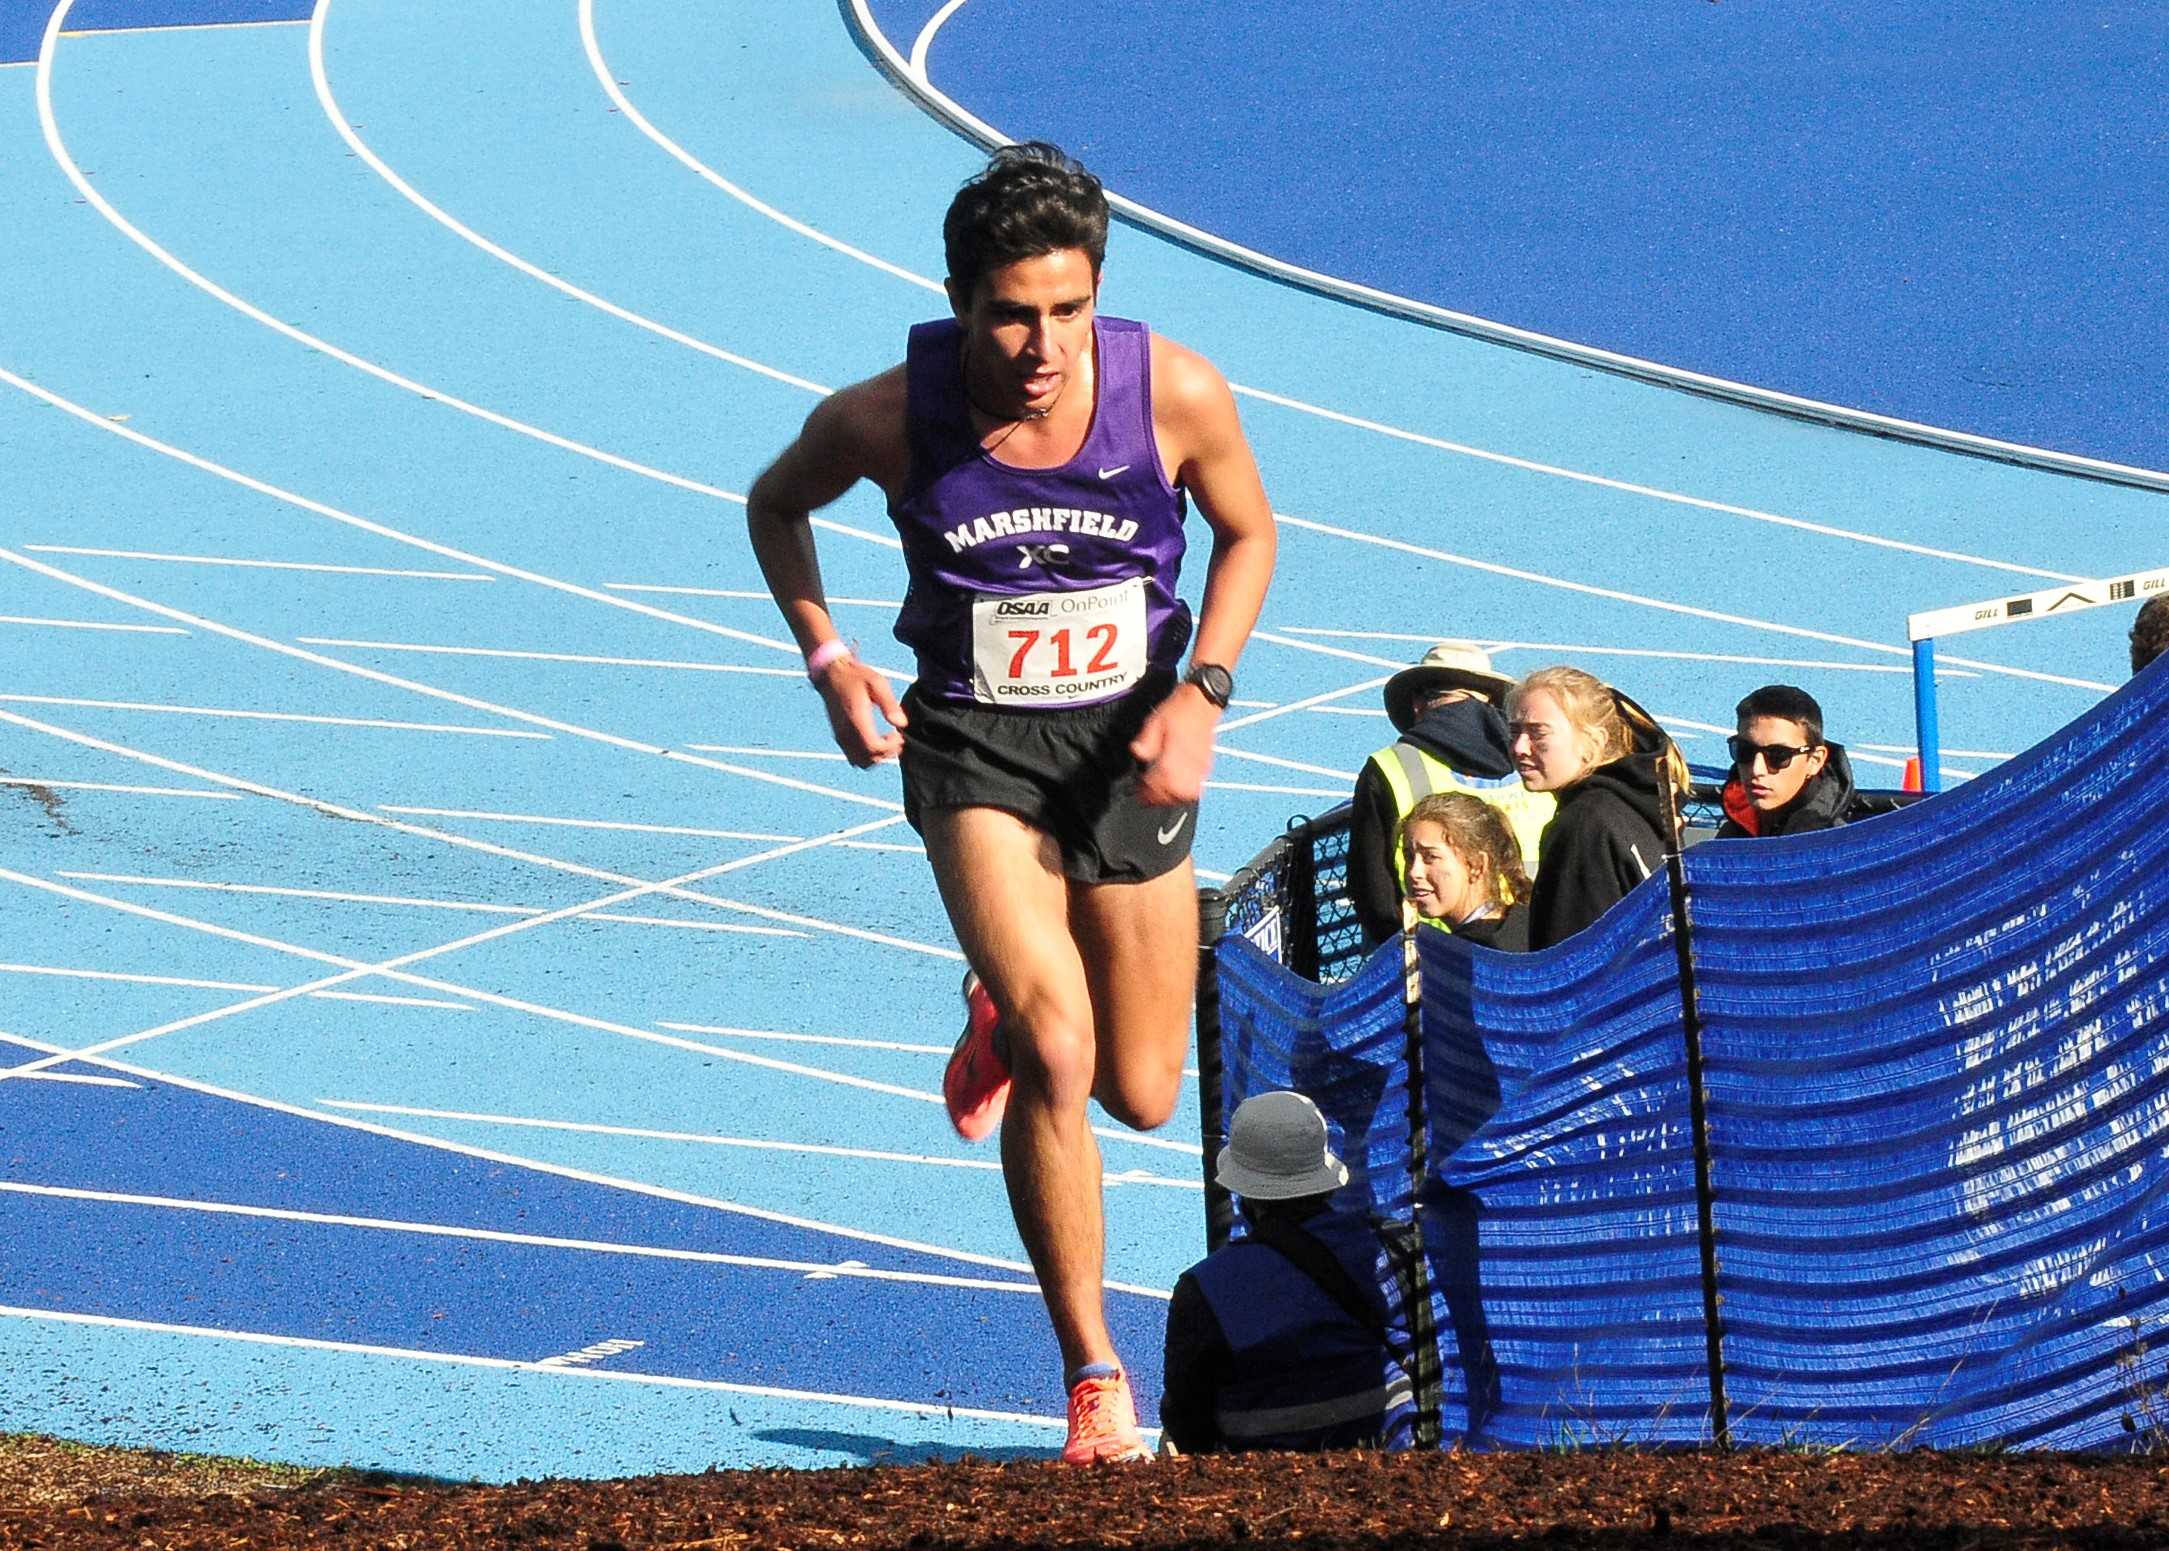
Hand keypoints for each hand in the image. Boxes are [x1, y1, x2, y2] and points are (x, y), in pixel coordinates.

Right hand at [816, 657, 908, 765]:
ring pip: (860, 762)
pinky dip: (866, 756)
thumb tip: (901, 723)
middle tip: (896, 739)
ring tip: (886, 741)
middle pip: (868, 760)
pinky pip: (853, 757)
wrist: (831, 674)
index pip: (874, 748)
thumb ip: (890, 704)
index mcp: (856, 720)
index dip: (890, 747)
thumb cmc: (856, 676)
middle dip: (886, 754)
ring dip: (876, 757)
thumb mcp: (877, 683)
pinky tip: (874, 740)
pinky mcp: (839, 737)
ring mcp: (840, 736)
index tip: (899, 736)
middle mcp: (846, 732)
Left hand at [1129, 683, 1217, 804]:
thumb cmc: (1180, 709)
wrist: (1203, 700)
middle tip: (1147, 795)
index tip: (1138, 791)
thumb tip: (1138, 752)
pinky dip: (1184, 791)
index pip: (1160, 783)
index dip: (1147, 791)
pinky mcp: (1206, 765)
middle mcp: (1190, 765)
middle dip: (1159, 798)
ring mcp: (1200, 767)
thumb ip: (1146, 740)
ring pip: (1187, 794)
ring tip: (1160, 792)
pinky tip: (1175, 785)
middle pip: (1175, 794)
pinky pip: (1197, 786)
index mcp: (1175, 756)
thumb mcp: (1155, 721)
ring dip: (1172, 797)